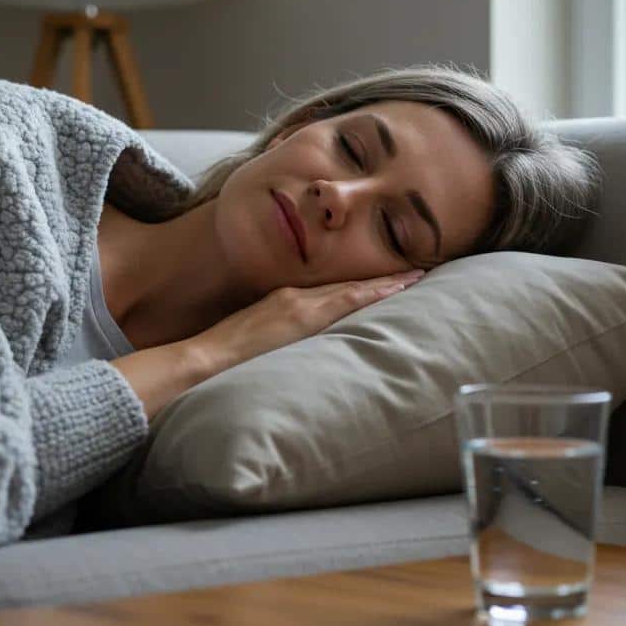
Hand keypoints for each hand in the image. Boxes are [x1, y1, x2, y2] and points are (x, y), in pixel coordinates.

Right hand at [189, 270, 424, 373]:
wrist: (207, 356)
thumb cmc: (225, 355)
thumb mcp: (256, 337)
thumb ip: (280, 335)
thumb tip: (296, 350)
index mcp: (285, 300)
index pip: (333, 290)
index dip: (363, 285)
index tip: (389, 281)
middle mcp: (296, 296)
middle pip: (348, 285)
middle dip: (382, 279)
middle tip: (418, 269)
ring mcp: (300, 304)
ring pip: (353, 288)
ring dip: (386, 282)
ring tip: (417, 274)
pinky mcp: (302, 316)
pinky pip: (347, 300)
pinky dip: (373, 292)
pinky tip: (397, 287)